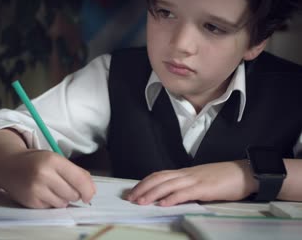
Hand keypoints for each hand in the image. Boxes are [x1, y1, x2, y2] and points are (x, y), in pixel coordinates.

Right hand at [0, 150, 95, 208]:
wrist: (8, 165)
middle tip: (64, 186)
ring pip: (63, 203)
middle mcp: (44, 174)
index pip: (79, 179)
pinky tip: (43, 193)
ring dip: (62, 199)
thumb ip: (74, 171)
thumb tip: (90, 190)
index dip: (88, 189)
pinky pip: (51, 208)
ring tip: (51, 188)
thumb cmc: (35, 161)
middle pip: (73, 194)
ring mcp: (36, 189)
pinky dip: (51, 203)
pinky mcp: (30, 202)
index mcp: (53, 160)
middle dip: (74, 193)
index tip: (89, 195)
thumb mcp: (55, 158)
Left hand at [127, 160, 257, 205]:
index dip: (144, 182)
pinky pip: (185, 193)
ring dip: (152, 194)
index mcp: (185, 172)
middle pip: (159, 179)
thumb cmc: (224, 178)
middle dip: (142, 188)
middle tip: (130, 198)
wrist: (245, 172)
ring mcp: (195, 180)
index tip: (133, 191)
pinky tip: (163, 204)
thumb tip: (172, 195)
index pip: (159, 175)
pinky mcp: (205, 188)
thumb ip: (186, 186)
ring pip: (168, 185)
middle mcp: (186, 174)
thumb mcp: (201, 180)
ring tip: (140, 202)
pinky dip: (172, 198)